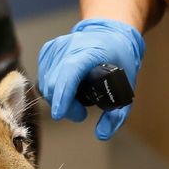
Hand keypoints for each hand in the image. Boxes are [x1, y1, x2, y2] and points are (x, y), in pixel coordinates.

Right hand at [38, 18, 144, 139]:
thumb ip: (117, 115)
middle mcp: (71, 45)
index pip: (70, 73)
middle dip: (64, 105)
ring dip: (57, 98)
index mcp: (91, 51)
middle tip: (80, 114)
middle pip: (55, 82)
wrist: (111, 34)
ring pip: (46, 81)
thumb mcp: (126, 88)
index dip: (63, 95)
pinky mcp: (48, 49)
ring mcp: (57, 46)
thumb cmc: (120, 60)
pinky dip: (51, 88)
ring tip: (74, 101)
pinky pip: (42, 75)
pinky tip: (65, 89)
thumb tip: (102, 134)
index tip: (59, 114)